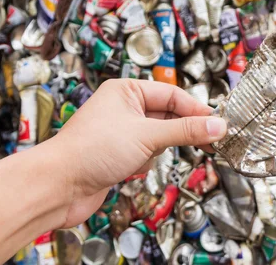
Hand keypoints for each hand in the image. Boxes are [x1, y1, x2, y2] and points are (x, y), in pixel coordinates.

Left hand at [49, 79, 226, 227]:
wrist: (57, 186)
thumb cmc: (89, 151)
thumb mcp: (147, 136)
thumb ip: (186, 131)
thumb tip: (217, 126)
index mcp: (126, 90)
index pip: (173, 94)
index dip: (197, 110)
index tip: (218, 124)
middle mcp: (123, 108)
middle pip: (168, 115)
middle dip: (180, 130)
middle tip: (208, 140)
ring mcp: (121, 132)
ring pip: (159, 137)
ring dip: (157, 149)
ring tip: (144, 156)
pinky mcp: (119, 154)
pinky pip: (146, 153)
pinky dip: (146, 161)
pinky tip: (132, 167)